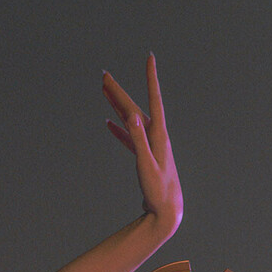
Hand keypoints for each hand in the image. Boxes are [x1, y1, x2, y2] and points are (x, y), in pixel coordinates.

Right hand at [102, 55, 182, 239]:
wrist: (167, 212)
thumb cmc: (159, 191)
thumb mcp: (146, 164)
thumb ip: (139, 139)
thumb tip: (132, 115)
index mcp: (158, 134)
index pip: (154, 99)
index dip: (151, 78)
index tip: (150, 58)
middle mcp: (155, 136)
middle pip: (134, 107)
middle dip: (119, 91)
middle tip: (104, 75)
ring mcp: (149, 145)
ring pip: (130, 120)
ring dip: (117, 106)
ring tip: (104, 91)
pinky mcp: (144, 157)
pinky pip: (129, 138)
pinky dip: (119, 130)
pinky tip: (109, 123)